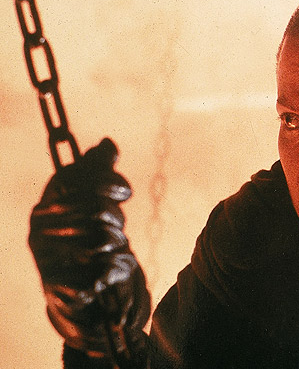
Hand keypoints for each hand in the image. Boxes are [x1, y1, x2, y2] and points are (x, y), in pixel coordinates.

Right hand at [29, 138, 150, 358]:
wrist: (75, 287)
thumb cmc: (84, 236)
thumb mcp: (92, 201)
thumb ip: (98, 172)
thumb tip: (108, 144)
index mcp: (47, 205)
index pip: (84, 181)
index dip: (112, 184)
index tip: (125, 194)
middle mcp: (40, 230)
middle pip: (97, 209)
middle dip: (115, 218)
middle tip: (116, 228)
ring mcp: (47, 259)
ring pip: (104, 240)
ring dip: (118, 246)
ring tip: (111, 251)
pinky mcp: (60, 287)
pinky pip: (104, 271)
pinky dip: (116, 269)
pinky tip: (110, 271)